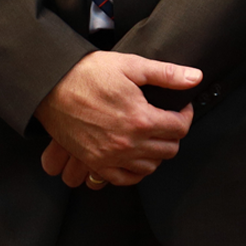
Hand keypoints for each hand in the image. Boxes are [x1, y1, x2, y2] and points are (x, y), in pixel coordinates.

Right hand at [34, 51, 199, 186]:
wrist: (50, 86)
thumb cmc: (88, 73)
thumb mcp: (131, 66)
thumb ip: (167, 74)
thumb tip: (195, 77)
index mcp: (141, 119)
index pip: (180, 128)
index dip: (185, 116)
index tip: (181, 108)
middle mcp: (128, 143)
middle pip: (169, 150)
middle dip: (173, 134)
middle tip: (167, 120)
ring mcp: (110, 156)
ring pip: (150, 166)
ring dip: (156, 152)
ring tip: (152, 135)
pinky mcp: (95, 162)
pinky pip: (125, 179)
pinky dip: (136, 171)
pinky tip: (136, 156)